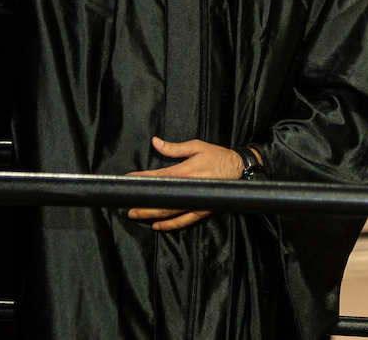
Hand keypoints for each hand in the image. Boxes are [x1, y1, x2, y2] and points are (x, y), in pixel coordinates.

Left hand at [125, 136, 247, 230]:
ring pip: (169, 213)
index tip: (129, 180)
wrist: (239, 169)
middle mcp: (189, 189)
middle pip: (161, 199)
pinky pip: (184, 221)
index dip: (142, 179)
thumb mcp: (196, 146)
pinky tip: (158, 226)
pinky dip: (170, 225)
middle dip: (143, 203)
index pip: (158, 177)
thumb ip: (174, 147)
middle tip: (128, 205)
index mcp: (186, 171)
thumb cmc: (218, 156)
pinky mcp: (202, 210)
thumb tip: (155, 142)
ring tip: (136, 215)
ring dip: (151, 215)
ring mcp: (195, 202)